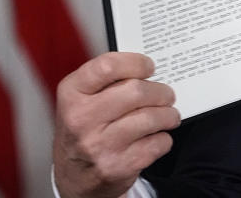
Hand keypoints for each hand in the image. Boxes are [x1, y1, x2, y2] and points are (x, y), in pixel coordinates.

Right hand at [53, 52, 179, 197]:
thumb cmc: (84, 130)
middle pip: (137, 91)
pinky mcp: (117, 166)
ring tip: (168, 115)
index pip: (108, 66)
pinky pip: (157, 143)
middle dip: (161, 91)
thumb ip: (108, 81)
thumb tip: (147, 70)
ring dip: (168, 115)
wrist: (73, 178)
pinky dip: (164, 138)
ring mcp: (99, 145)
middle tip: (166, 95)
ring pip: (152, 118)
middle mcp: (81, 119)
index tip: (149, 67)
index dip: (136, 63)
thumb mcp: (81, 100)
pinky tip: (156, 137)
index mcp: (72, 94)